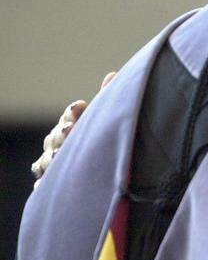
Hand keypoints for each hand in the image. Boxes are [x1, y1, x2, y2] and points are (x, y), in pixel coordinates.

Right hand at [32, 72, 115, 187]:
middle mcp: (58, 144)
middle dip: (62, 132)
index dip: (73, 112)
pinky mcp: (50, 184)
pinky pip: (43, 185)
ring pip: (46, 160)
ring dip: (51, 157)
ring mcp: (52, 164)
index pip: (69, 116)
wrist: (97, 171)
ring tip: (59, 157)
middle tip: (70, 129)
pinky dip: (44, 185)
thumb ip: (107, 97)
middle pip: (55, 137)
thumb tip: (111, 74)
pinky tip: (47, 185)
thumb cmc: (100, 138)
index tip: (81, 105)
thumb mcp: (104, 119)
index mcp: (71, 125)